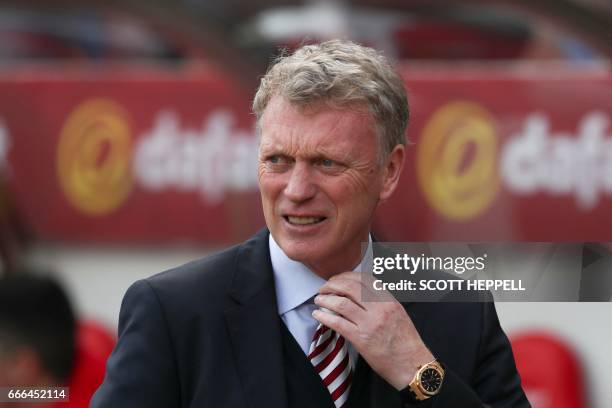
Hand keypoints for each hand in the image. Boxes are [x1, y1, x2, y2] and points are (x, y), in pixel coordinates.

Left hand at [312, 271, 433, 389]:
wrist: (411, 365)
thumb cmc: (405, 341)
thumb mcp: (398, 313)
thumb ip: (381, 300)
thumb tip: (359, 293)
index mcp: (389, 300)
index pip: (364, 279)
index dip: (346, 276)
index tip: (337, 279)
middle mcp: (380, 308)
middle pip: (350, 287)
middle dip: (332, 285)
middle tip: (323, 288)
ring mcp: (370, 323)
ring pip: (341, 304)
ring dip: (325, 299)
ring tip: (318, 300)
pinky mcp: (361, 339)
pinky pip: (338, 323)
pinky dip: (324, 317)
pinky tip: (318, 315)